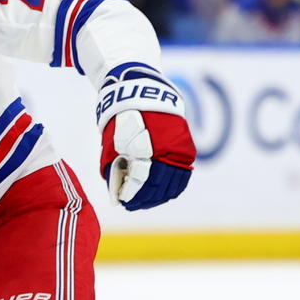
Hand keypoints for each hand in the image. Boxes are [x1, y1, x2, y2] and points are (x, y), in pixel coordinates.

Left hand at [96, 69, 194, 210]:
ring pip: (173, 185)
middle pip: (158, 186)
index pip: (141, 182)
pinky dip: (173, 187)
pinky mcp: (187, 149)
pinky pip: (183, 176)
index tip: (123, 202)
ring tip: (145, 203)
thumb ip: (114, 170)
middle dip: (144, 199)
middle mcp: (167, 151)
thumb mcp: (112, 144)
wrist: (144, 93)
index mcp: (147, 149)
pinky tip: (161, 194)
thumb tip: (117, 194)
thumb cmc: (123, 120)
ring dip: (159, 197)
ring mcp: (180, 151)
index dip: (132, 195)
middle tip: (132, 205)